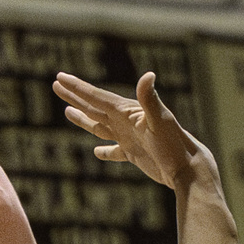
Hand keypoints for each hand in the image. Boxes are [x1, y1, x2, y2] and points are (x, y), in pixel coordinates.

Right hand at [53, 69, 207, 192]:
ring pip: (100, 126)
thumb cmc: (174, 145)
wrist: (187, 168)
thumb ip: (150, 99)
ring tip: (68, 111)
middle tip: (56, 84)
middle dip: (75, 96)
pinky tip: (97, 152)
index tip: (60, 78)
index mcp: (127, 112)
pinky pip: (115, 151)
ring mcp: (129, 138)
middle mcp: (126, 121)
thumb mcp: (160, 121)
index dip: (78, 88)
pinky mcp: (135, 154)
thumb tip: (148, 76)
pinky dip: (105, 151)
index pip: (97, 98)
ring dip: (84, 119)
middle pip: (94, 107)